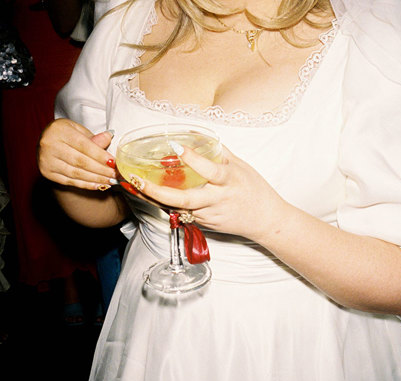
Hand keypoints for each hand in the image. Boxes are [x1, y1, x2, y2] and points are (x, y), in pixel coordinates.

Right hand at [37, 118, 117, 190]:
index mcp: (59, 130)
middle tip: (115, 175)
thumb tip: (110, 137)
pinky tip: (98, 185)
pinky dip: (86, 184)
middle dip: (101, 170)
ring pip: (76, 173)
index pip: (83, 145)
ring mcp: (46, 160)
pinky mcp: (46, 172)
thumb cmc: (66, 134)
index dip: (100, 156)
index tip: (114, 163)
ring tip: (110, 181)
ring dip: (96, 179)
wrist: (47, 142)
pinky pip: (70, 181)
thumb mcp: (79, 130)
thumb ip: (94, 137)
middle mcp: (49, 145)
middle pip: (80, 161)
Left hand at [135, 145, 288, 242]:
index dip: (194, 159)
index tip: (178, 147)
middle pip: (185, 199)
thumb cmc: (255, 190)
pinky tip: (150, 194)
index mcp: (230, 181)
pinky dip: (166, 203)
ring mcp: (210, 215)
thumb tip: (197, 136)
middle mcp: (217, 200)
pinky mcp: (206, 224)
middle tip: (137, 180)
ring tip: (134, 184)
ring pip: (178, 208)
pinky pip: (183, 212)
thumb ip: (219, 152)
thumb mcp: (241, 166)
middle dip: (158, 191)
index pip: (211, 170)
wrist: (266, 221)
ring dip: (154, 197)